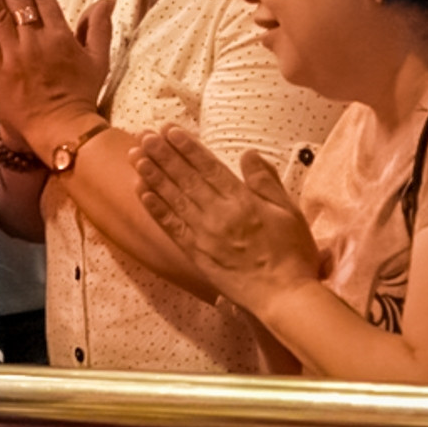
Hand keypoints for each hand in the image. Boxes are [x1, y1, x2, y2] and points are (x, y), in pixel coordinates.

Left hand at [131, 125, 325, 315]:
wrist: (283, 297)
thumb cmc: (292, 254)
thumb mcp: (288, 211)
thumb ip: (266, 181)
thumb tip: (248, 154)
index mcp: (241, 200)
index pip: (208, 166)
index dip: (187, 147)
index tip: (169, 130)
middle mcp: (217, 214)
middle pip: (185, 178)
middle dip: (163, 154)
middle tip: (144, 135)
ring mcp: (204, 235)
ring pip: (173, 199)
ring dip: (152, 176)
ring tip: (135, 156)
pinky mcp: (196, 254)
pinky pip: (171, 227)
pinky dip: (155, 209)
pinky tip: (142, 193)